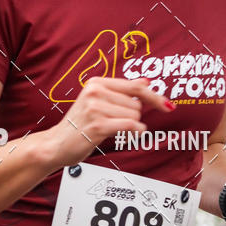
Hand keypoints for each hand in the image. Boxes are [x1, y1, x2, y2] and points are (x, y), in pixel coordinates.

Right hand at [47, 77, 174, 167]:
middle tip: (114, 123)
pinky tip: (126, 135)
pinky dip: (133, 132)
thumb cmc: (79, 125)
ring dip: (130, 127)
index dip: (155, 97)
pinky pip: (129, 126)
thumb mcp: (98, 102)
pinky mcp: (97, 125)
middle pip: (137, 104)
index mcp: (96, 83)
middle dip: (132, 116)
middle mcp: (95, 92)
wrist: (56, 144)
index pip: (135, 86)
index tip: (168, 105)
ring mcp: (95, 108)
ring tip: (111, 129)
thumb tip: (145, 81)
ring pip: (134, 116)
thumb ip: (122, 91)